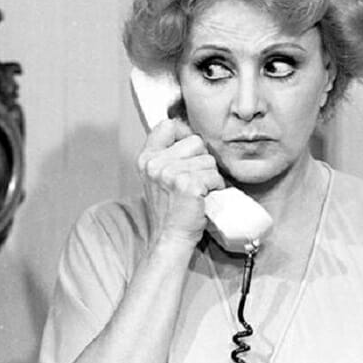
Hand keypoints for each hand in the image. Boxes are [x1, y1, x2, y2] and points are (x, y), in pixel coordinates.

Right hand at [137, 119, 224, 247]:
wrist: (172, 236)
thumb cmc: (171, 207)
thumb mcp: (160, 175)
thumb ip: (167, 150)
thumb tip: (182, 125)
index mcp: (147, 158)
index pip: (169, 126)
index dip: (183, 136)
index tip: (187, 154)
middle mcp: (155, 164)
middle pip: (196, 141)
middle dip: (201, 160)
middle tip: (193, 181)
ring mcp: (170, 174)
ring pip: (208, 160)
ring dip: (210, 176)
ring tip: (199, 191)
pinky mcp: (188, 185)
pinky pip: (214, 175)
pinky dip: (216, 187)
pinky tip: (205, 198)